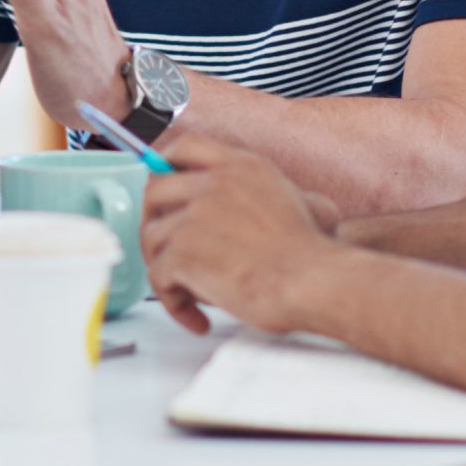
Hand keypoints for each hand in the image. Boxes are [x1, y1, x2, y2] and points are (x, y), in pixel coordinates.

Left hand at [142, 132, 343, 334]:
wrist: (314, 282)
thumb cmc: (312, 255)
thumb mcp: (301, 201)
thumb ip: (269, 195)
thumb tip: (277, 204)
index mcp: (241, 167)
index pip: (185, 147)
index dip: (164, 166)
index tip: (163, 189)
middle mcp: (214, 183)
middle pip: (155, 190)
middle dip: (153, 221)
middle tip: (165, 248)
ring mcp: (195, 215)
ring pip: (152, 238)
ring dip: (164, 268)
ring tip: (188, 291)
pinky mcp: (183, 250)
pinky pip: (158, 277)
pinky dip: (174, 303)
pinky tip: (197, 318)